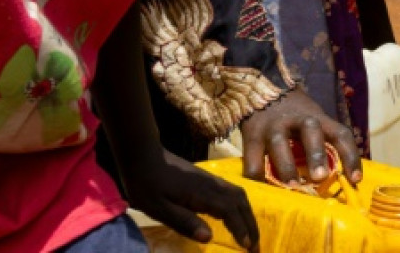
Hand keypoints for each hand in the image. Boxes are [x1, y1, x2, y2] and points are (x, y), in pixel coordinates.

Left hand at [123, 148, 258, 250]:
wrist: (143, 156)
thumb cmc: (147, 185)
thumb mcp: (159, 209)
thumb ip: (184, 222)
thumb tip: (209, 238)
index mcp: (201, 194)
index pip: (229, 211)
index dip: (241, 228)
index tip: (248, 246)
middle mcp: (212, 185)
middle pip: (240, 203)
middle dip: (251, 224)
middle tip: (256, 246)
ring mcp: (211, 180)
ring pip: (239, 195)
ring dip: (248, 214)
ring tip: (251, 232)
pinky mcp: (207, 178)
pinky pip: (232, 191)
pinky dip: (241, 205)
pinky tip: (237, 213)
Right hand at [239, 88, 361, 185]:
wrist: (261, 89)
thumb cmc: (294, 115)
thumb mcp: (313, 120)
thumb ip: (323, 143)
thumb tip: (338, 179)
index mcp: (318, 118)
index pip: (341, 134)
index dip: (351, 156)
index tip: (356, 179)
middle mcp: (297, 120)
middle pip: (311, 131)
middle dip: (316, 155)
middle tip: (320, 177)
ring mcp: (272, 127)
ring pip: (279, 144)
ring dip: (286, 166)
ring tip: (292, 186)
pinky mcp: (251, 137)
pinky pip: (253, 159)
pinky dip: (257, 176)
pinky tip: (263, 188)